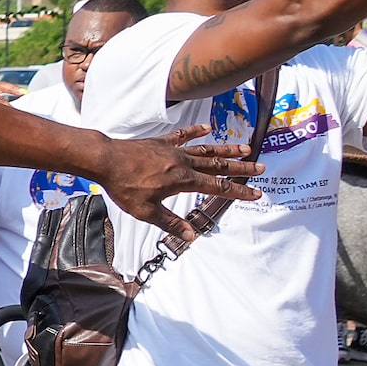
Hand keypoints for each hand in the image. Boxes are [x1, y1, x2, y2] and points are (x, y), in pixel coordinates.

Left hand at [93, 125, 262, 242]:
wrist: (106, 160)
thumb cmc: (124, 187)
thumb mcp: (146, 212)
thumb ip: (171, 223)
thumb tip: (192, 237)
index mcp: (183, 180)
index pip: (217, 188)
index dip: (238, 191)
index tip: (256, 193)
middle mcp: (183, 162)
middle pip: (218, 165)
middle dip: (241, 167)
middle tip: (260, 166)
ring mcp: (173, 149)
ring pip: (206, 149)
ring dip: (227, 148)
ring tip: (245, 147)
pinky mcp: (161, 142)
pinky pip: (183, 135)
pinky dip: (196, 131)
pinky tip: (207, 128)